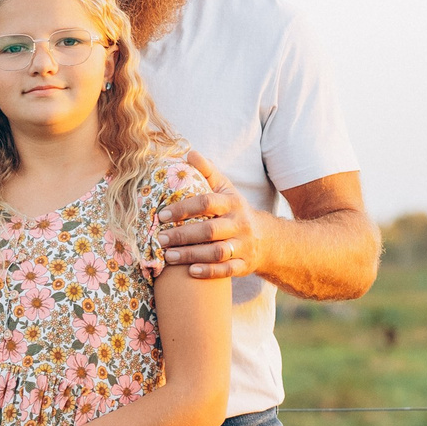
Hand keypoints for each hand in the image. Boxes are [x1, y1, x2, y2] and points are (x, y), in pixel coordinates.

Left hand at [156, 150, 265, 280]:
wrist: (266, 239)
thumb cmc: (235, 211)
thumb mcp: (225, 189)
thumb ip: (207, 172)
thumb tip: (189, 153)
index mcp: (232, 203)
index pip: (207, 203)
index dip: (184, 209)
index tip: (162, 215)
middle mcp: (239, 224)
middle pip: (210, 230)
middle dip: (183, 235)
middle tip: (160, 239)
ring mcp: (243, 246)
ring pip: (217, 252)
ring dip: (191, 255)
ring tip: (168, 257)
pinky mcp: (244, 265)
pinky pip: (227, 270)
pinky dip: (210, 271)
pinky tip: (191, 272)